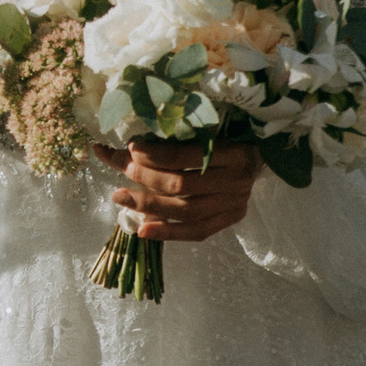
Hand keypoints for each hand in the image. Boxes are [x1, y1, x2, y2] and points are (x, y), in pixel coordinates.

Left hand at [93, 138, 261, 242]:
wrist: (259, 158)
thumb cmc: (223, 139)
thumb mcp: (201, 133)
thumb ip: (164, 141)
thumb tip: (107, 149)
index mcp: (232, 151)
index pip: (186, 155)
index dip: (155, 154)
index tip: (130, 147)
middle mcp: (236, 179)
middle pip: (182, 184)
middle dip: (146, 178)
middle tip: (122, 171)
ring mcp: (234, 204)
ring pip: (186, 211)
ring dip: (149, 206)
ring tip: (121, 198)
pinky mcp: (229, 220)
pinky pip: (196, 232)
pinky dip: (167, 232)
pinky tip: (142, 230)